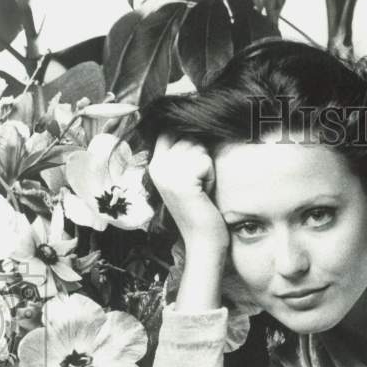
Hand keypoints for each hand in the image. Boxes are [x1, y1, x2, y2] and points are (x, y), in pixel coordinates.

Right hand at [148, 134, 228, 256]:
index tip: (196, 162)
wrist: (203, 243)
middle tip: (199, 184)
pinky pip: (205, 161)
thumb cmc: (201, 210)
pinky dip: (211, 177)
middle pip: (187, 136)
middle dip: (201, 156)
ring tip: (201, 190)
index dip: (187, 136)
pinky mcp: (182, 181)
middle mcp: (157, 167)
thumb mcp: (185, 178)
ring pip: (198, 147)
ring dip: (207, 167)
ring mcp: (168, 173)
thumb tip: (193, 123)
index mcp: (155, 165)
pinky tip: (205, 194)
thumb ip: (182, 154)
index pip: (169, 130)